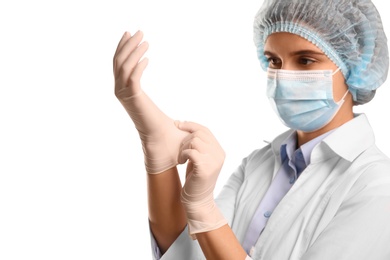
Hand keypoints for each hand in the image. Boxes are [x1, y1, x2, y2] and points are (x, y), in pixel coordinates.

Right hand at [113, 31, 188, 173]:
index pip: (120, 68)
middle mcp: (124, 96)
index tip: (132, 36)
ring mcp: (127, 100)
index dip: (124, 51)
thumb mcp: (167, 122)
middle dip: (126, 45)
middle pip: (118, 64)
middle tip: (137, 31)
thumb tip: (178, 121)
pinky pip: (132, 80)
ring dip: (131, 51)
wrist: (166, 153)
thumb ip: (170, 118)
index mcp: (130, 98)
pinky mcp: (135, 103)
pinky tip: (149, 59)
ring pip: (122, 68)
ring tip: (143, 38)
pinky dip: (138, 67)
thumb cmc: (168, 140)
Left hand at [177, 121, 226, 237]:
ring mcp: (214, 161)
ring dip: (183, 148)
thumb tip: (186, 125)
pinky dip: (183, 155)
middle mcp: (219, 154)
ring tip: (181, 158)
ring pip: (194, 141)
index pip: (205, 130)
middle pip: (199, 134)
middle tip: (180, 151)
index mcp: (219, 151)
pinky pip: (191, 152)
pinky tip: (181, 162)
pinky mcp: (205, 169)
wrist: (198, 201)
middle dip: (185, 140)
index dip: (190, 125)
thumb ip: (198, 145)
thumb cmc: (195, 180)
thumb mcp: (199, 159)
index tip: (178, 124)